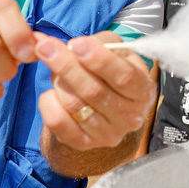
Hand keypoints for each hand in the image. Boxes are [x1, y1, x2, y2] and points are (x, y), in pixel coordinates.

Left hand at [35, 31, 156, 151]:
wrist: (101, 106)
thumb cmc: (109, 72)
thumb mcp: (114, 50)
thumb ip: (98, 43)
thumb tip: (70, 45)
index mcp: (142, 90)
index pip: (123, 77)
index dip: (99, 60)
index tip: (78, 44)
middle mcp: (130, 116)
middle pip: (94, 91)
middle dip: (66, 65)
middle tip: (45, 46)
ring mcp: (108, 134)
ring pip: (74, 105)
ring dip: (57, 81)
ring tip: (51, 65)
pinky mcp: (85, 144)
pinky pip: (59, 123)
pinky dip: (48, 103)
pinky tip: (50, 91)